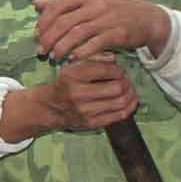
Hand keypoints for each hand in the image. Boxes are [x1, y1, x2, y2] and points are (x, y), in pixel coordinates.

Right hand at [0, 55, 141, 141]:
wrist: (51, 107)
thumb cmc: (65, 84)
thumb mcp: (74, 66)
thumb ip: (94, 58)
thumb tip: (114, 58)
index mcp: (73, 76)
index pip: (106, 70)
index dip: (119, 70)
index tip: (120, 71)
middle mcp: (77, 94)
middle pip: (117, 87)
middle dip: (127, 82)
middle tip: (126, 80)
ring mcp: (84, 111)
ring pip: (120, 102)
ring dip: (130, 95)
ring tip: (129, 90)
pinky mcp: (90, 123)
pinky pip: (118, 116)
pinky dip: (128, 108)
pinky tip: (129, 102)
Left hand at [32, 0, 170, 65]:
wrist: (149, 19)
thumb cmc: (116, 10)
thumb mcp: (91, 1)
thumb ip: (63, 4)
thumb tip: (37, 4)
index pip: (57, 7)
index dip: (43, 23)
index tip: (37, 36)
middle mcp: (96, 3)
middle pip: (64, 22)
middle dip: (49, 39)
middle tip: (42, 51)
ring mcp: (107, 18)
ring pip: (76, 33)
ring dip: (61, 47)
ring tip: (54, 57)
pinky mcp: (117, 33)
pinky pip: (94, 44)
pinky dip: (81, 52)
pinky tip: (73, 59)